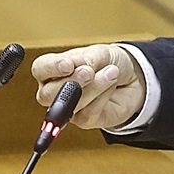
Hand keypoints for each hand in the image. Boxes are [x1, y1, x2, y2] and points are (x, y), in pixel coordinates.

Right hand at [31, 44, 145, 131]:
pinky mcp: (85, 120)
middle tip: (89, 72)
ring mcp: (69, 107)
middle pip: (47, 94)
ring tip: (111, 73)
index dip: (51, 68)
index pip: (40, 69)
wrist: (133, 78)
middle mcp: (56, 90)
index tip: (68, 64)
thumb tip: (76, 68)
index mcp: (53, 69)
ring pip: (70, 105)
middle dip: (71, 82)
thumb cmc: (109, 62)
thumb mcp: (99, 53)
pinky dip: (102, 98)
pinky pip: (88, 114)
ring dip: (93, 88)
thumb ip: (86, 60)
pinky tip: (111, 87)